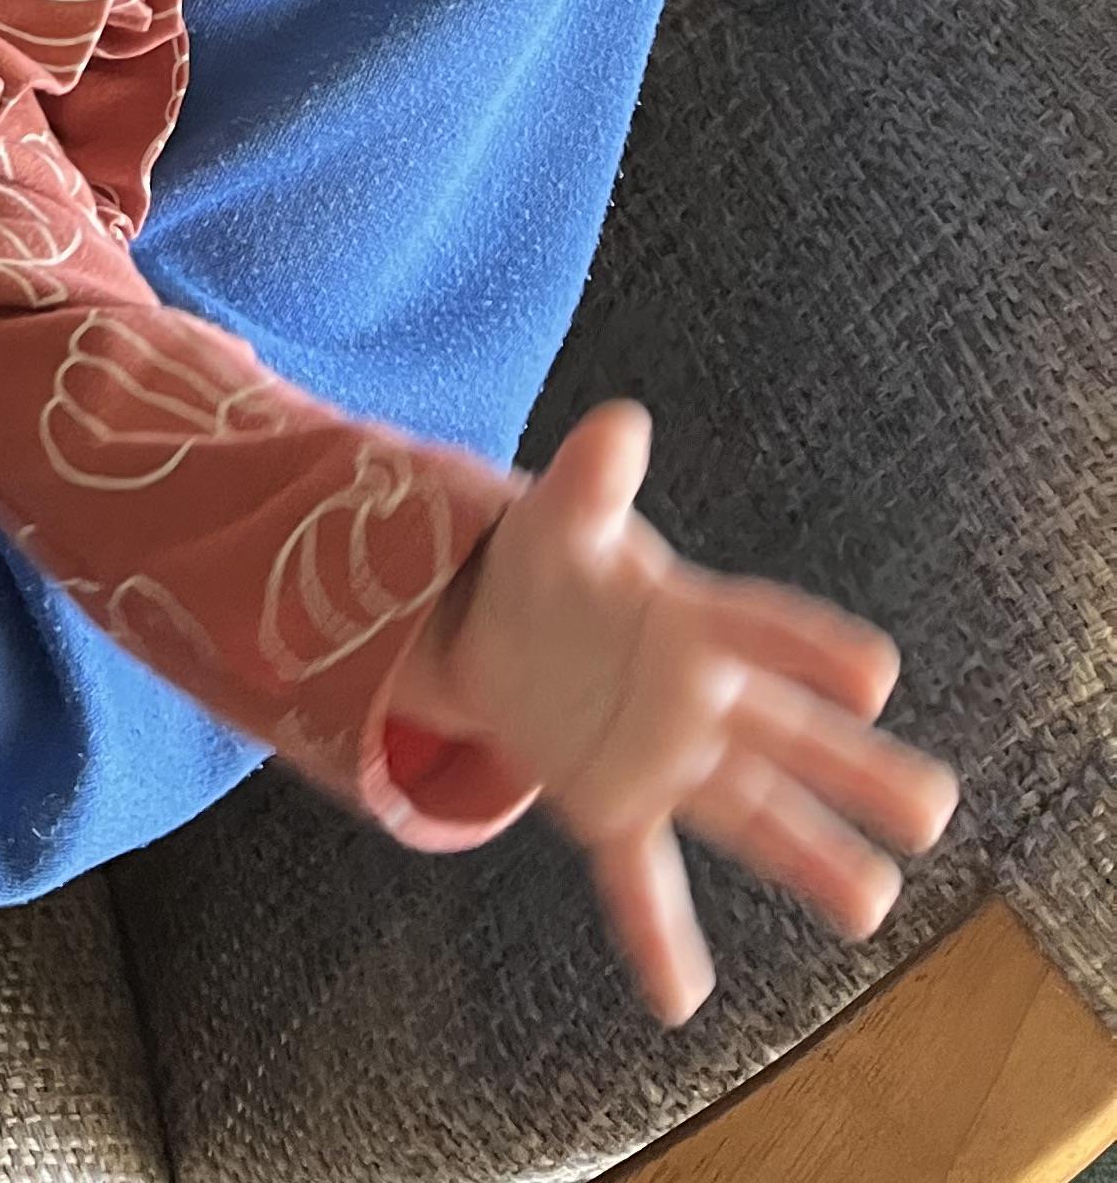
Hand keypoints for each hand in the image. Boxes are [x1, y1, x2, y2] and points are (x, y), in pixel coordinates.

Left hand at [396, 403, 959, 1025]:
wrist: (493, 623)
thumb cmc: (552, 562)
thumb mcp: (557, 518)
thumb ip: (590, 481)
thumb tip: (619, 424)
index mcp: (691, 619)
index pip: (762, 629)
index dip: (811, 648)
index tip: (872, 673)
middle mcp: (698, 697)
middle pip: (785, 735)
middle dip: (852, 769)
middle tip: (931, 808)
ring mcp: (663, 758)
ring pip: (745, 811)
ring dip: (804, 854)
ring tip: (872, 904)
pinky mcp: (611, 805)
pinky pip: (638, 877)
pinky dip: (656, 934)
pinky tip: (681, 999)